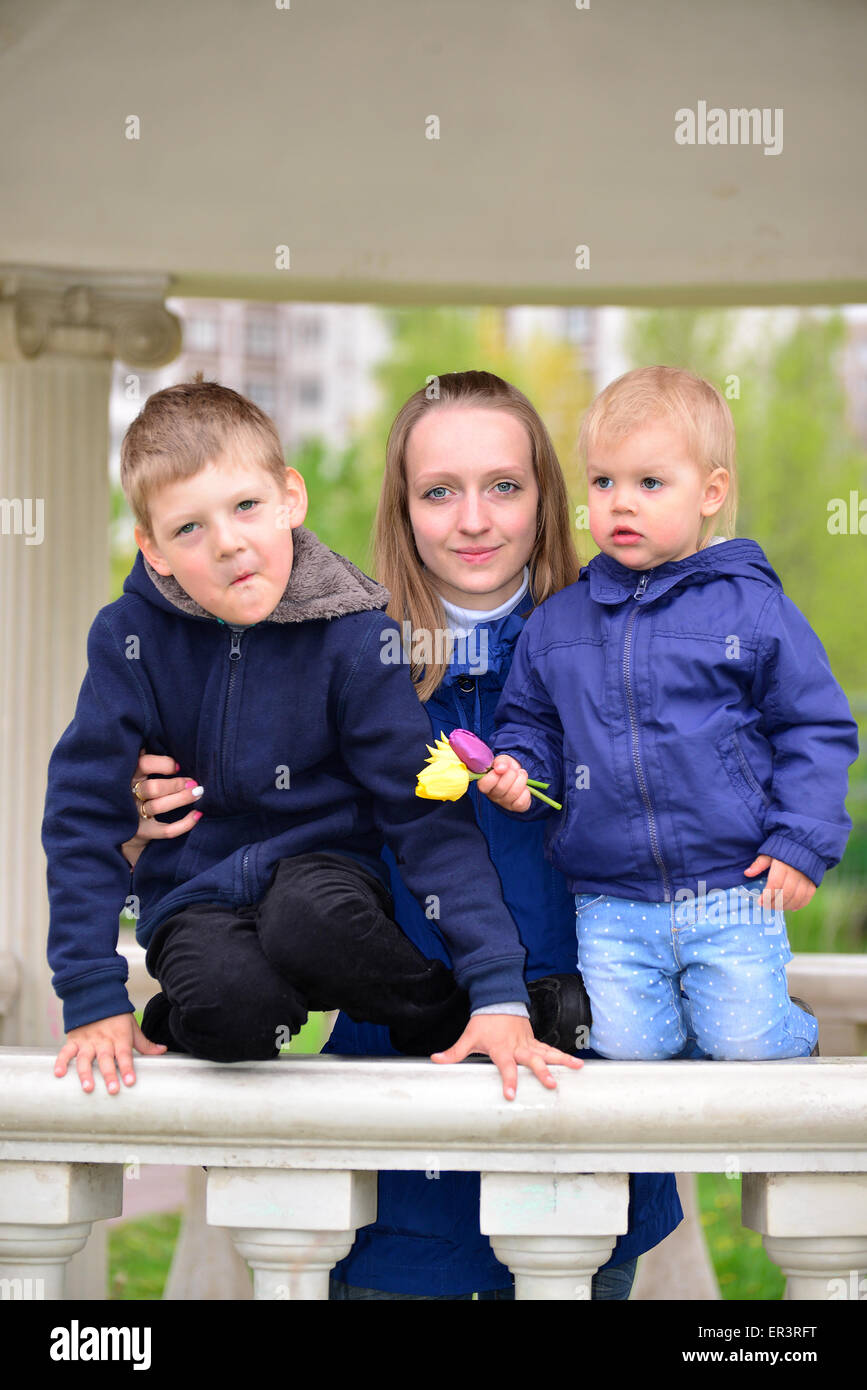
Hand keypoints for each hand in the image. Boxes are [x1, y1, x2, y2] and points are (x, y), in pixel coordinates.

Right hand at [54, 1012, 167, 1093]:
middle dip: (109, 1075)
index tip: (130, 1082)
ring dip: (86, 1073)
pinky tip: (59, 1074)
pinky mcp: (73, 1040)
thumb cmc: (117, 1017)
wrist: (96, 997)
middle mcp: (103, 1040)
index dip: (127, 1068)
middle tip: (113, 1090)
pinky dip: (61, 1062)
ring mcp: (87, 1041)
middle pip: (106, 1059)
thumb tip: (163, 1051)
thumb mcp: (132, 1027)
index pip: (125, 1054)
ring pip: (86, 1059)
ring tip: (87, 1088)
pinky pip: (66, 1052)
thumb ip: (144, 1043)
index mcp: (119, 1037)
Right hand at [122, 749, 202, 867]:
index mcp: (127, 775)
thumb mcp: (133, 770)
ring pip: (158, 807)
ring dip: (182, 799)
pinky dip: (185, 824)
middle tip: (193, 782)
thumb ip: (143, 755)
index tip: (177, 766)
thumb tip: (157, 735)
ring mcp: (134, 815)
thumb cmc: (133, 788)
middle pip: (153, 788)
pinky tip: (198, 814)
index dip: (163, 763)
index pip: (143, 764)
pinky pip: (167, 831)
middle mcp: (128, 795)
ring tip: (198, 793)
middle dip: (176, 784)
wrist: (118, 825)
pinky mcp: (143, 833)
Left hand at [431, 1014, 582, 1099]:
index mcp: (501, 1048)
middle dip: (542, 1072)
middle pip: (532, 1060)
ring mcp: (529, 1043)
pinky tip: (577, 1064)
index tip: (512, 1094)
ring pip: (547, 1052)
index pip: (505, 1066)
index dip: (509, 1080)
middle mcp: (518, 1046)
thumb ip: (454, 1052)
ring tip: (578, 1068)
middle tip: (551, 1085)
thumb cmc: (484, 1023)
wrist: (498, 1000)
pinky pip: (551, 1048)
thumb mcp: (468, 1037)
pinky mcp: (535, 1041)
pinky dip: (564, 1056)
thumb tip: (436, 1060)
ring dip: (562, 1061)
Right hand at [475, 755, 531, 812]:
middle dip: (512, 775)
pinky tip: (524, 788)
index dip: (495, 775)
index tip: (502, 768)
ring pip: (513, 794)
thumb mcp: (503, 760)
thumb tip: (500, 768)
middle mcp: (492, 796)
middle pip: (501, 788)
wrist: (518, 775)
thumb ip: (500, 761)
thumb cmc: (507, 768)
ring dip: (521, 781)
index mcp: (484, 784)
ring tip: (521, 775)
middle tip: (514, 771)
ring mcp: (503, 803)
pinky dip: (525, 792)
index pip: (485, 784)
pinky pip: (521, 802)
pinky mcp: (514, 807)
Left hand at [744, 855, 816, 910]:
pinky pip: (807, 897)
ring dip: (785, 906)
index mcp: (783, 865)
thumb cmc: (783, 849)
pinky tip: (791, 908)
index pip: (774, 884)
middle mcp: (796, 872)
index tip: (760, 902)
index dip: (767, 896)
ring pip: (796, 898)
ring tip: (776, 907)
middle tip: (767, 906)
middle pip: (785, 893)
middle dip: (774, 903)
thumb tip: (747, 873)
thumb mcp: (769, 853)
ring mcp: (806, 878)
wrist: (806, 845)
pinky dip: (800, 905)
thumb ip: (759, 864)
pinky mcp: (813, 882)